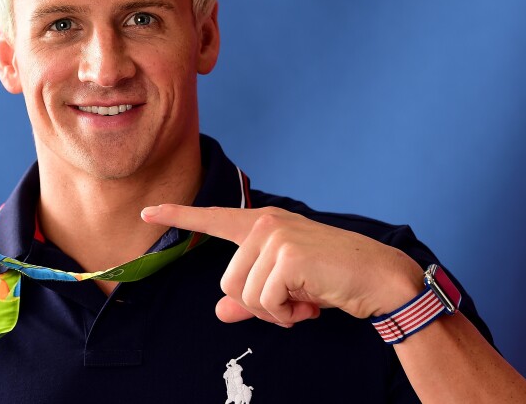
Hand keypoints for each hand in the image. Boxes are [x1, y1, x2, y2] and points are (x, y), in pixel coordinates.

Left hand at [141, 205, 422, 326]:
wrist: (378, 278)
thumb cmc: (332, 280)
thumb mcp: (285, 290)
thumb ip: (250, 299)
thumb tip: (219, 312)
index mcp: (262, 225)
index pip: (212, 219)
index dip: (177, 216)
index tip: (147, 212)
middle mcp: (264, 224)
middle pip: (228, 283)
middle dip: (258, 305)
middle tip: (293, 302)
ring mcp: (275, 237)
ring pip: (243, 295)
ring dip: (274, 311)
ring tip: (304, 300)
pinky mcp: (287, 255)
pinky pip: (264, 302)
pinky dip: (285, 314)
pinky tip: (310, 303)